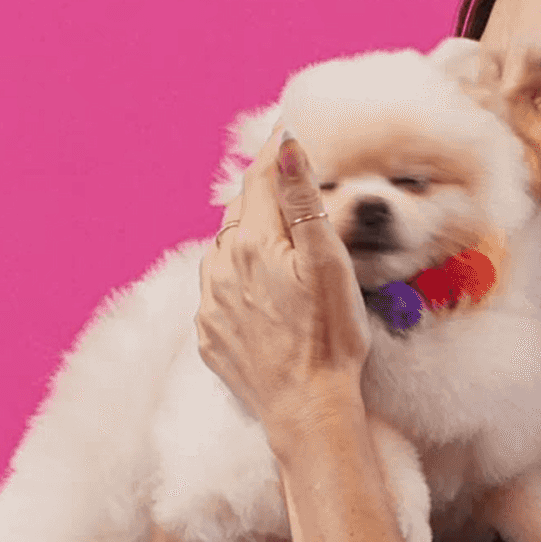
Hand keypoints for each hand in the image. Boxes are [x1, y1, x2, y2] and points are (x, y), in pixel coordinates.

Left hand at [195, 127, 370, 453]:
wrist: (307, 410)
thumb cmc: (330, 338)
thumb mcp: (328, 263)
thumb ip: (304, 201)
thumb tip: (286, 146)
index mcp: (252, 244)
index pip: (261, 181)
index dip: (275, 154)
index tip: (286, 131)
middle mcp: (220, 268)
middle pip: (239, 214)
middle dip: (260, 192)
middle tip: (281, 176)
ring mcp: (211, 305)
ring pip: (224, 252)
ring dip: (245, 235)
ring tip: (270, 232)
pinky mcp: (210, 336)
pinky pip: (219, 292)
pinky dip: (236, 278)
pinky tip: (258, 288)